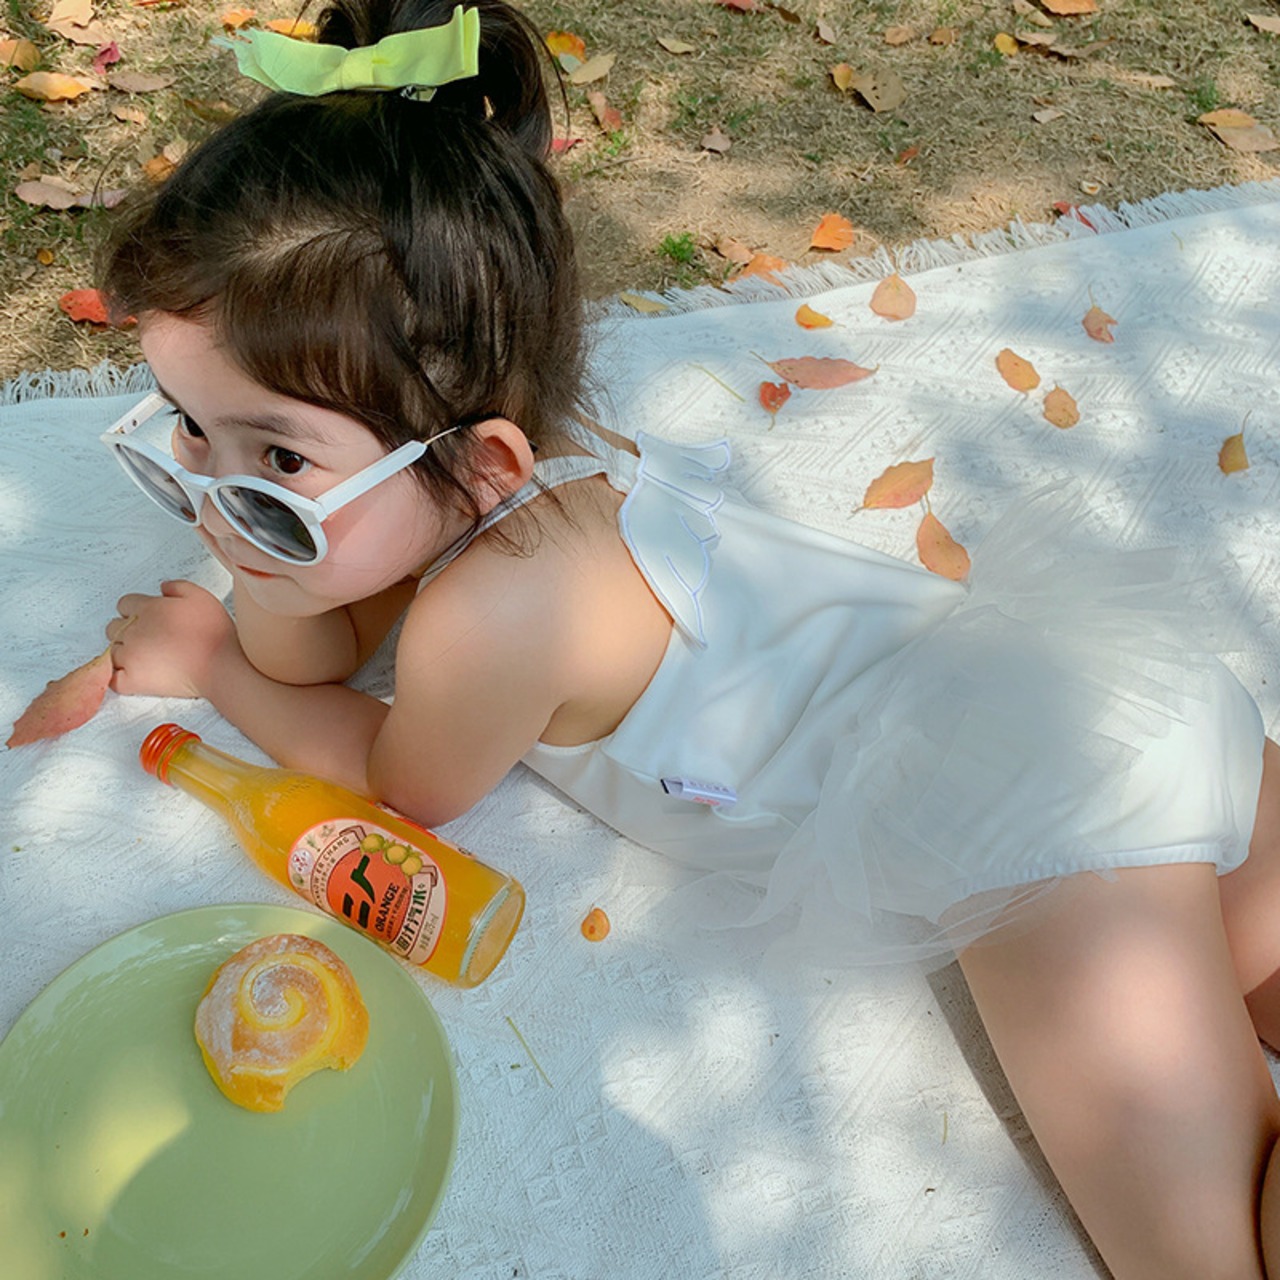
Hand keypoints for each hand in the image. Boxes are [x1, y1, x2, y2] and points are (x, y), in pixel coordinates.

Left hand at [108, 581, 238, 698]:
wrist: (220, 666)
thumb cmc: (214, 634)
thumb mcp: (201, 597)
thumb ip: (178, 586)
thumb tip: (162, 588)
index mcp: (148, 608)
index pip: (124, 604)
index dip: (136, 610)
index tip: (148, 618)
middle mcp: (134, 631)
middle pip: (113, 627)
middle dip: (127, 630)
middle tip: (149, 638)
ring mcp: (131, 657)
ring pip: (112, 652)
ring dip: (125, 653)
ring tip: (147, 657)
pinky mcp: (134, 680)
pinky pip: (114, 679)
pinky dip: (119, 677)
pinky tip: (133, 674)